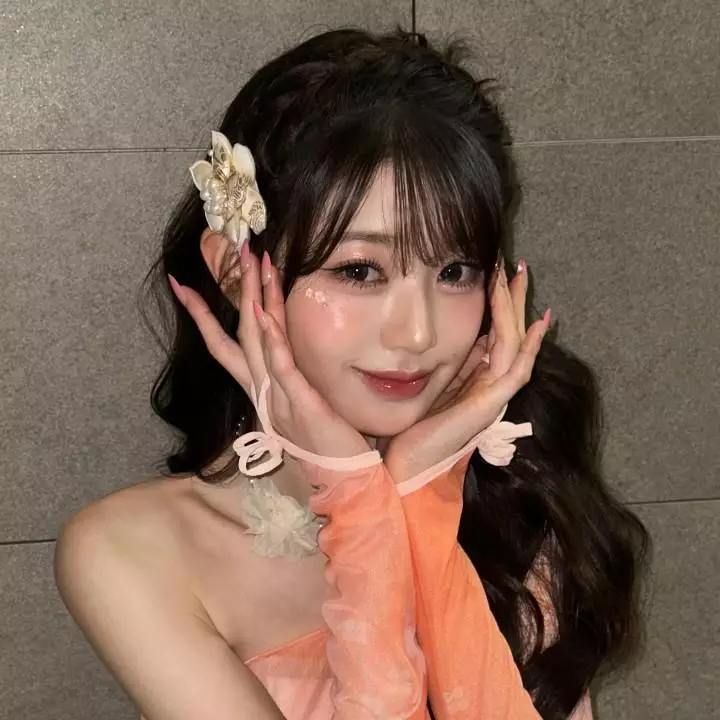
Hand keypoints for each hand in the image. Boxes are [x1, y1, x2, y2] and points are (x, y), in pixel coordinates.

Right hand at [168, 238, 370, 459]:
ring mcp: (278, 395)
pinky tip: (264, 315)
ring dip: (253, 300)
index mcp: (259, 388)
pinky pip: (282, 367)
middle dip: (232, 290)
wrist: (340, 475)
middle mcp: (262, 389)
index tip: (183, 285)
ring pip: (256, 341)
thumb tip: (279, 354)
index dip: (203, 316)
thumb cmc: (321, 440)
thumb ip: (284, 379)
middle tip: (230, 249)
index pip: (223, 345)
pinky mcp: (301, 403)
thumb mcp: (297, 404)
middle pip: (237, 332)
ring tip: (251, 264)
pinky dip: (272, 341)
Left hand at [383, 256, 549, 483]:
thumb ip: (441, 359)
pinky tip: (538, 322)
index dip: (495, 301)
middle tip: (515, 264)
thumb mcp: (427, 379)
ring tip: (519, 277)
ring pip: (515, 342)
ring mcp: (492, 393)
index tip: (492, 269)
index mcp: (473, 374)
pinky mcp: (490, 405)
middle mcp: (487, 381)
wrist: (408, 463)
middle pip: (509, 331)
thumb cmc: (412, 425)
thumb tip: (441, 329)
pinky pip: (517, 370)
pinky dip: (531, 346)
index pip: (492, 330)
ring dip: (517, 308)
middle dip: (512, 297)